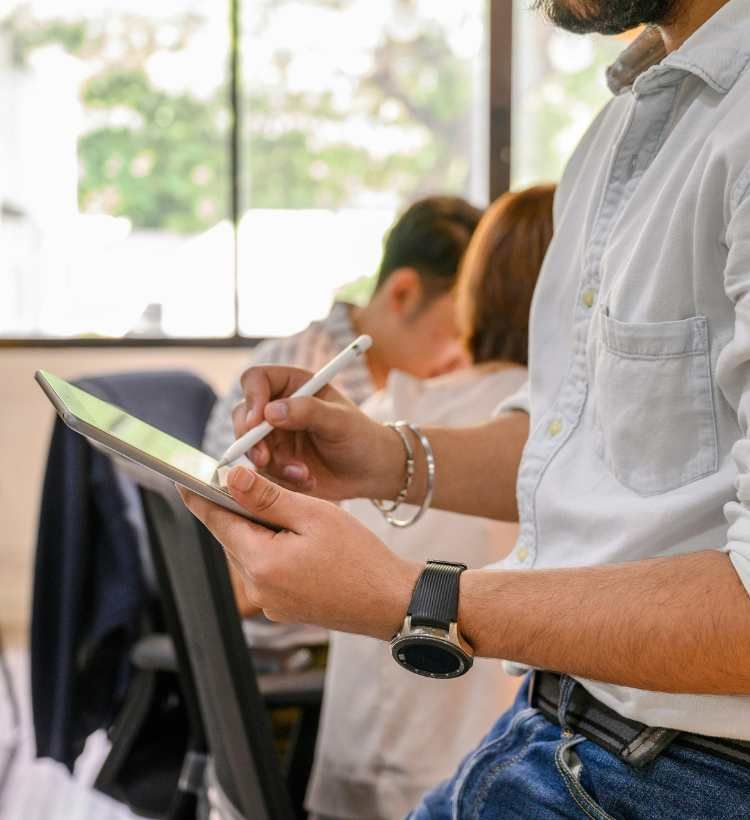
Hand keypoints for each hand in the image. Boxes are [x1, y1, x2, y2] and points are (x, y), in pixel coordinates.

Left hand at [179, 465, 420, 638]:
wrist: (390, 601)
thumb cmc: (359, 556)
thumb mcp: (314, 515)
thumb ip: (268, 497)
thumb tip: (231, 478)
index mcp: (261, 562)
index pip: (218, 521)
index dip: (200, 497)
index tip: (182, 480)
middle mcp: (258, 588)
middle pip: (233, 537)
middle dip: (238, 510)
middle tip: (246, 483)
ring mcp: (270, 602)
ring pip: (250, 553)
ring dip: (258, 530)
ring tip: (286, 512)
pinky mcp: (284, 607)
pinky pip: (267, 571)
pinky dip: (273, 550)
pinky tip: (298, 540)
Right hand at [232, 365, 403, 500]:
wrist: (370, 472)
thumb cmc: (360, 437)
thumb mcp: (340, 421)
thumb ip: (308, 411)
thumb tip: (271, 412)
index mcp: (293, 385)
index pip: (256, 380)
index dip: (252, 398)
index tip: (258, 422)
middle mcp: (277, 407)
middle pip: (242, 415)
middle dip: (250, 440)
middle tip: (264, 459)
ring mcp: (273, 436)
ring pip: (250, 447)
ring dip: (273, 464)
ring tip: (303, 473)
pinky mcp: (274, 462)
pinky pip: (262, 471)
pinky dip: (281, 478)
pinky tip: (307, 480)